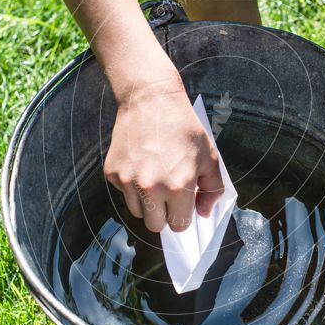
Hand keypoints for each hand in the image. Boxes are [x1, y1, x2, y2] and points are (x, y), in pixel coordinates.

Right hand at [103, 71, 224, 231]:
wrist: (151, 99)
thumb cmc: (184, 127)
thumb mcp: (210, 156)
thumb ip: (212, 189)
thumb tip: (204, 213)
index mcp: (178, 187)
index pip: (179, 224)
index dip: (183, 216)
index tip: (183, 205)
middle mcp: (150, 188)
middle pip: (155, 225)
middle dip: (164, 215)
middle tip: (169, 195)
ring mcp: (128, 181)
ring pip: (137, 212)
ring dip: (147, 203)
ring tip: (155, 177)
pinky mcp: (112, 173)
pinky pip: (123, 193)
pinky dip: (132, 186)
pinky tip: (141, 164)